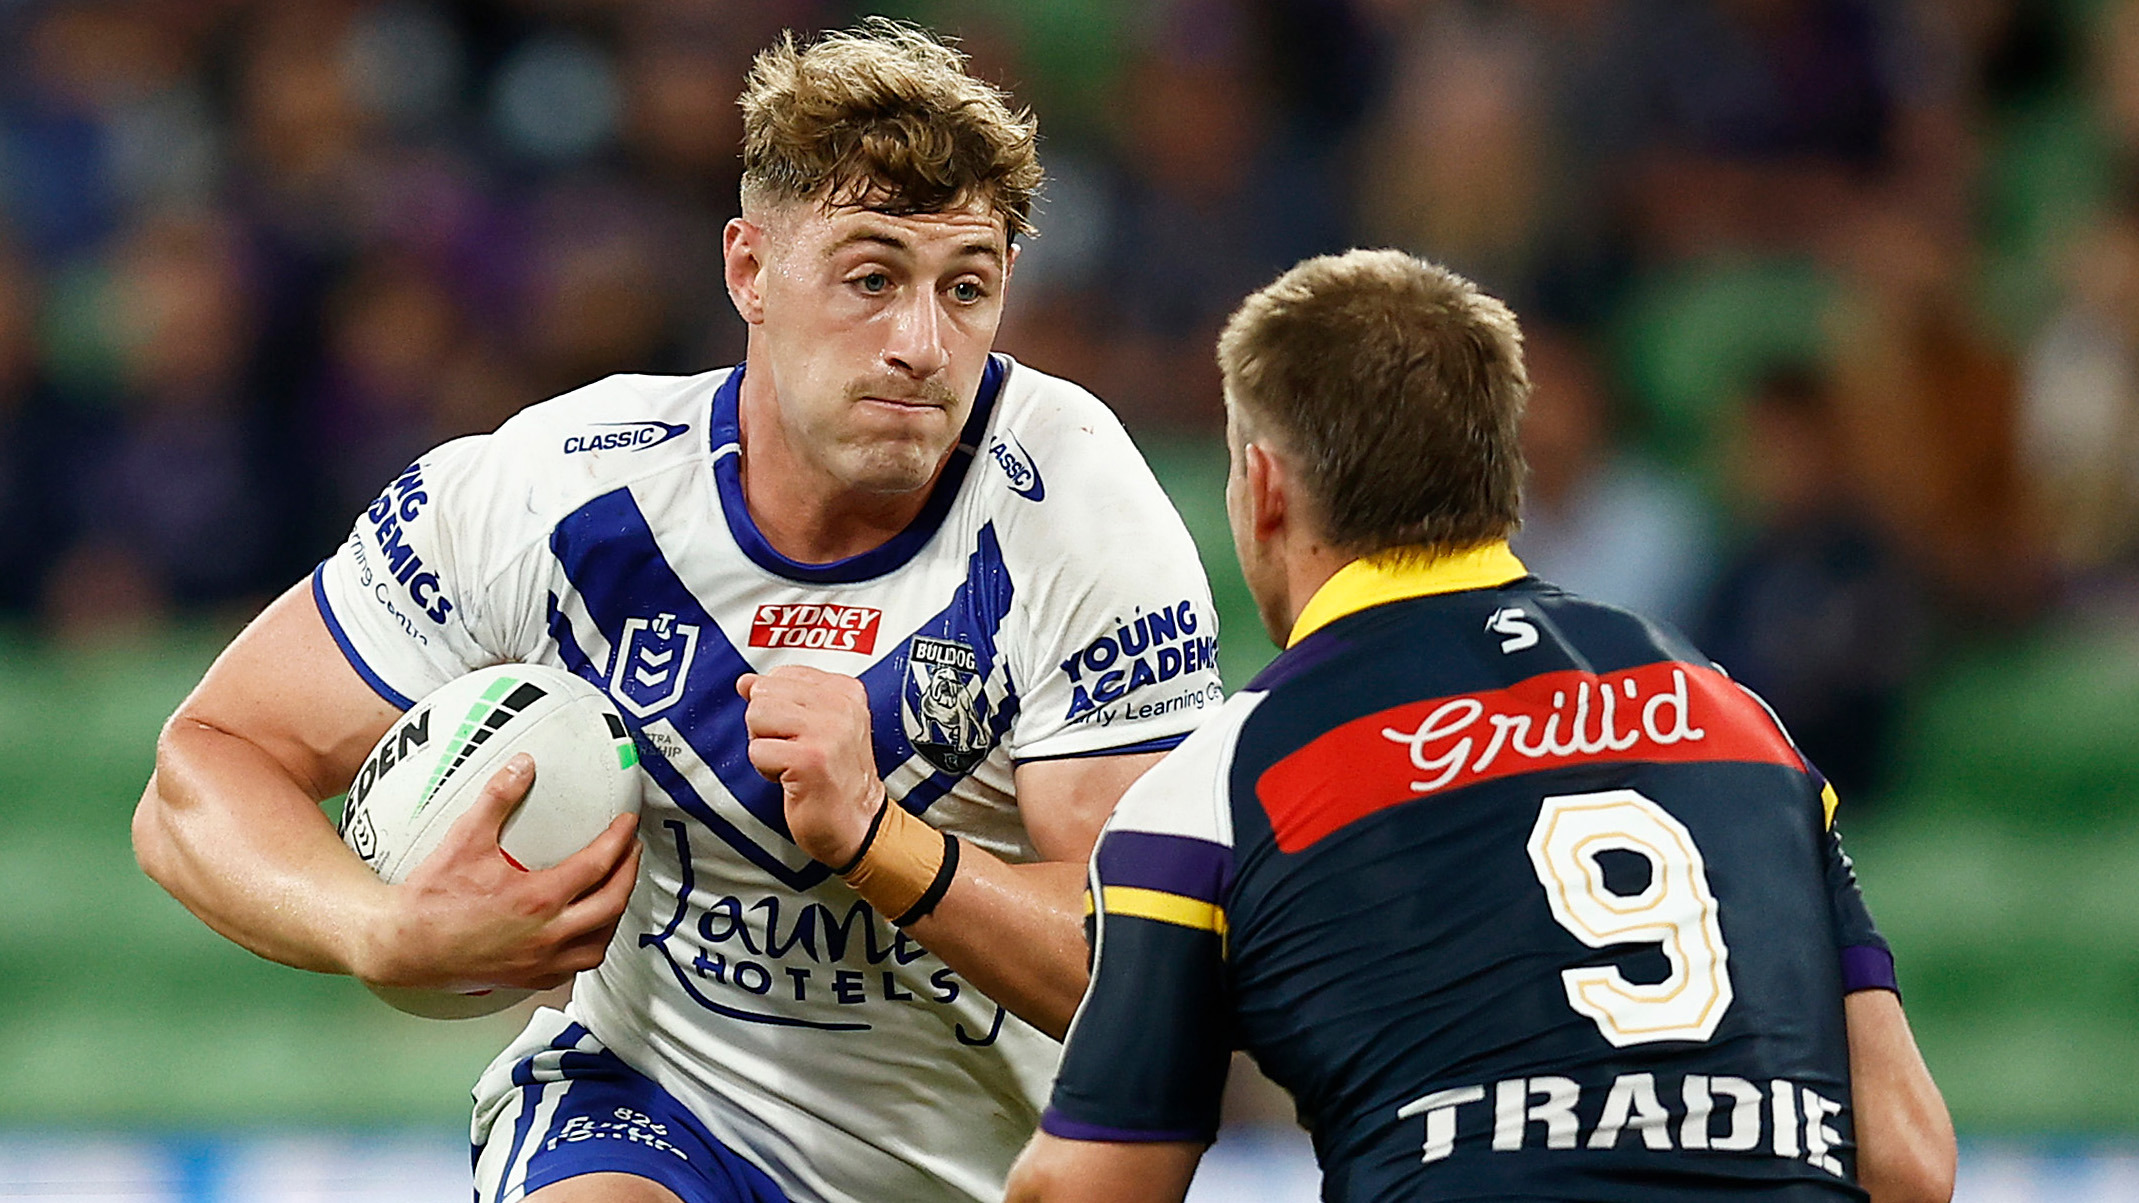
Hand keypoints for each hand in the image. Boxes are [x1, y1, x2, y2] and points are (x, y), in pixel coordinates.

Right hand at [354, 753, 640, 991]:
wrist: (402, 946)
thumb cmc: (431, 898)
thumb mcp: (465, 839)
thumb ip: (498, 798)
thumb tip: (523, 765)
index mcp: (539, 899)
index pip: (599, 865)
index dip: (619, 840)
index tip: (628, 824)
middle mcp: (547, 935)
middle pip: (612, 904)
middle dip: (629, 874)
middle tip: (632, 851)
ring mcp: (540, 962)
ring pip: (599, 943)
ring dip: (614, 914)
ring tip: (616, 889)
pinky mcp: (528, 979)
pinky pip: (575, 967)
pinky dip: (589, 946)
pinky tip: (584, 931)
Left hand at [738, 667, 884, 866]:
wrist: (858, 825)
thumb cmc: (837, 779)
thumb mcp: (816, 726)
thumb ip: (783, 697)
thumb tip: (746, 682)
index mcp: (845, 691)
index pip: (781, 675)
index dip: (779, 709)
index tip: (803, 733)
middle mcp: (840, 706)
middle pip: (764, 694)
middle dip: (766, 727)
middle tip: (794, 751)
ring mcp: (827, 731)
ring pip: (756, 716)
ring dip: (765, 747)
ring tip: (792, 763)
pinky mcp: (809, 758)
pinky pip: (757, 751)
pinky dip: (766, 770)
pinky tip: (792, 779)